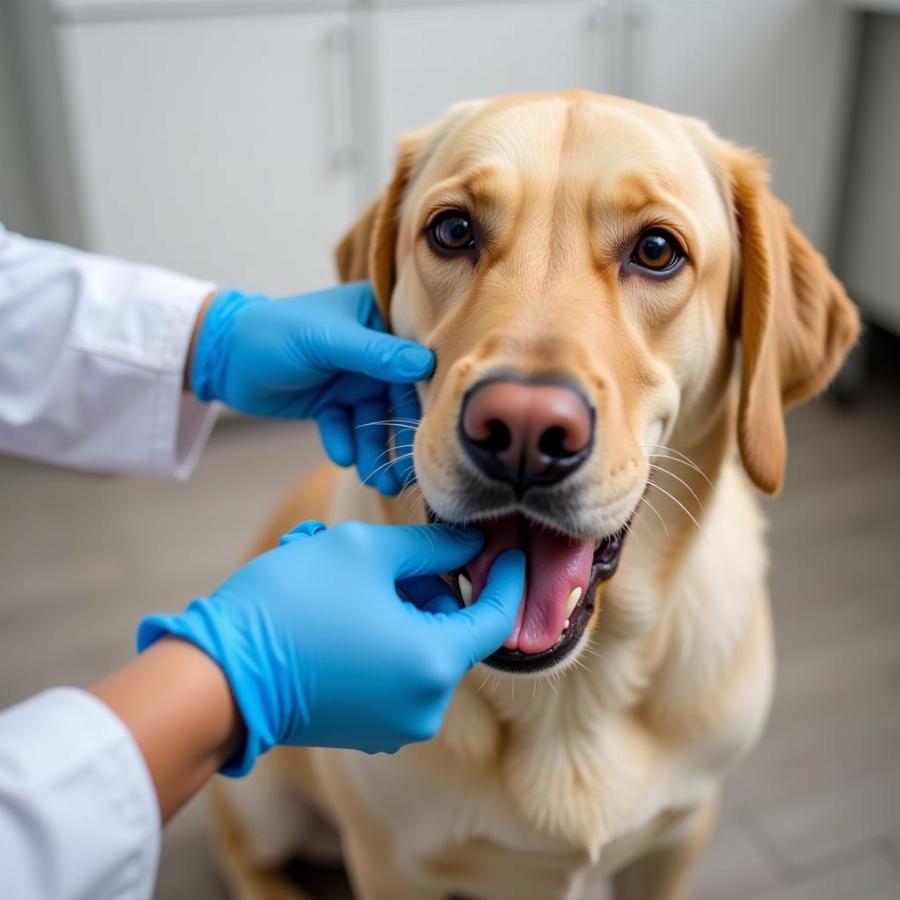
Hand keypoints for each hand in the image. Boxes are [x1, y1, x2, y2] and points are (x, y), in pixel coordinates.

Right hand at [137, 522, 524, 771]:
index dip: (507, 577)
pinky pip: (388, 670)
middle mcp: (423, 707)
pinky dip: (373, 634)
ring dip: (390, 604)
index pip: (498, 617)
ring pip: (415, 645)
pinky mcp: (363, 728)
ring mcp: (391, 725)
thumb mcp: (367, 551)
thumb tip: (468, 546)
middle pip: (448, 627)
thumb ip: (431, 547)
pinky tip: (331, 605)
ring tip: (338, 572)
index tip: (510, 547)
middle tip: (381, 551)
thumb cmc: (294, 604)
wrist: (218, 675)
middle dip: (423, 584)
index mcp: (434, 664)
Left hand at [190, 283, 431, 493]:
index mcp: (379, 317)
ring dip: (374, 448)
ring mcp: (353, 376)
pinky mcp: (333, 401)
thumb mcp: (327, 341)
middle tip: (406, 473)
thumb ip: (375, 354)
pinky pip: (347, 426)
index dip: (427, 392)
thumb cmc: (275, 332)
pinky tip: (340, 456)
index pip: (414, 356)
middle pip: (398, 396)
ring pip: (373, 418)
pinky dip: (345, 442)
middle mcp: (373, 347)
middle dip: (399, 435)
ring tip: (376, 480)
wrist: (222, 358)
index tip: (439, 429)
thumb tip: (425, 365)